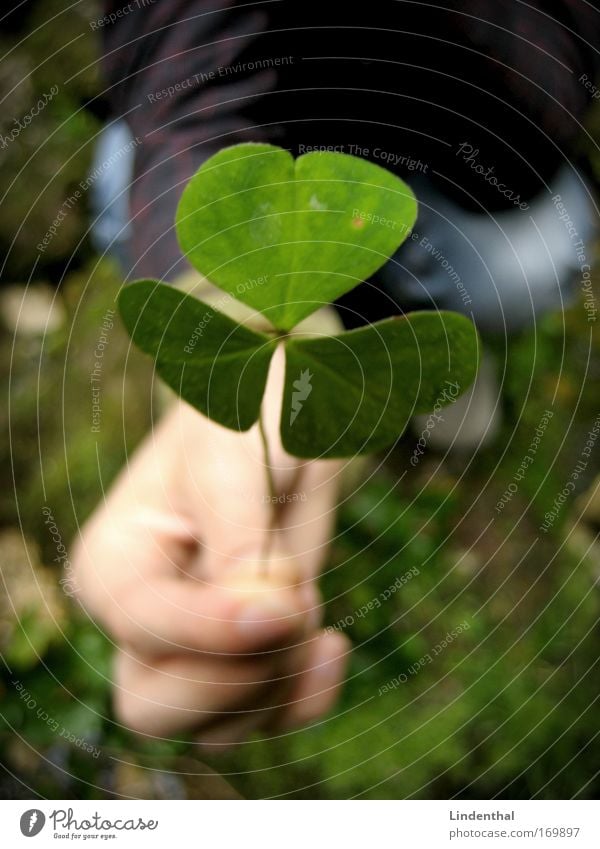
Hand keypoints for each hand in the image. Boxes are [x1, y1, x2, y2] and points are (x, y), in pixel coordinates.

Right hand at [72, 350, 349, 743]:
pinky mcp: (244, 665)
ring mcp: (193, 651)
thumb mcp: (234, 460)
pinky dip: (307, 696)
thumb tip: (258, 610)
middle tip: (290, 606)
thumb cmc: (245, 426)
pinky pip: (269, 720)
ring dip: (281, 672)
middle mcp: (146, 622)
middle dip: (238, 674)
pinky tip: (332, 645)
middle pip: (156, 711)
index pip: (141, 629)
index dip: (213, 627)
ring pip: (222, 727)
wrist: (283, 430)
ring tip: (304, 592)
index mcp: (115, 565)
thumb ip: (238, 535)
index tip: (284, 592)